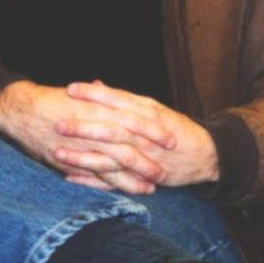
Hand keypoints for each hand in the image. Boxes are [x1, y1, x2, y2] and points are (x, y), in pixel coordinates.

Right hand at [0, 80, 171, 193]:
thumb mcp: (87, 96)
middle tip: (169, 169)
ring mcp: (80, 145)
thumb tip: (129, 103)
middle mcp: (93, 127)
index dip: (156, 130)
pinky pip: (92, 176)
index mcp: (102, 107)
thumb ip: (108, 101)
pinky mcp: (67, 160)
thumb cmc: (57, 100)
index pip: (137, 118)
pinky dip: (108, 185)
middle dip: (149, 158)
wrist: (21, 108)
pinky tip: (120, 193)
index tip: (174, 138)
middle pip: (129, 144)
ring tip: (152, 187)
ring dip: (133, 177)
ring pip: (113, 164)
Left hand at [49, 81, 219, 192]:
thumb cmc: (177, 129)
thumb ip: (124, 98)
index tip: (71, 89)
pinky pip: (114, 178)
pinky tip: (70, 176)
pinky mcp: (144, 175)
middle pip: (112, 126)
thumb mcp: (154, 108)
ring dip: (83, 154)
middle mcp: (146, 132)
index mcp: (148, 112)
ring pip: (110, 154)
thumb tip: (97, 83)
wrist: (207, 154)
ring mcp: (145, 155)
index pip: (119, 100)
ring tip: (57, 151)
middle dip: (84, 124)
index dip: (95, 95)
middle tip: (57, 121)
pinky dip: (92, 178)